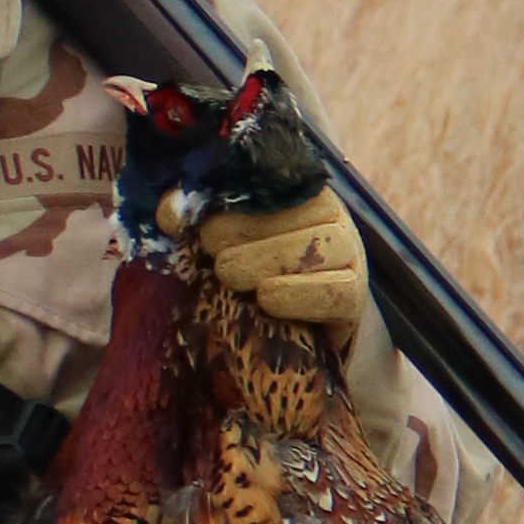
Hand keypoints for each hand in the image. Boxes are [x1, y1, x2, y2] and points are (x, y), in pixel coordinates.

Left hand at [196, 180, 370, 343]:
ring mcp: (349, 254)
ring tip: (228, 277)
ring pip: (311, 249)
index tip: (182, 220)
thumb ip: (197, 220)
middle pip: (286, 213)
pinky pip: (333, 292)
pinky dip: (297, 296)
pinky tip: (266, 298)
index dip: (221, 199)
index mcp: (296, 191)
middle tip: (213, 257)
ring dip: (262, 263)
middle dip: (238, 234)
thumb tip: (169, 210)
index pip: (264, 181)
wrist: (297, 342)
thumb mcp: (223, 246)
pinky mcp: (354, 297)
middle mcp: (329, 215)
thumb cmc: (252, 281)